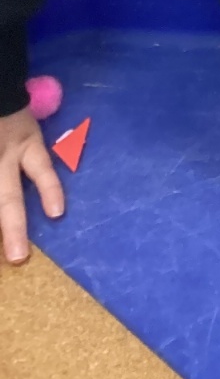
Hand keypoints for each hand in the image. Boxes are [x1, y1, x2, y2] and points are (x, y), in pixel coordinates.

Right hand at [0, 105, 64, 263]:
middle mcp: (4, 156)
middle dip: (13, 228)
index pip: (41, 169)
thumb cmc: (12, 121)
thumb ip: (35, 164)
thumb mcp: (28, 134)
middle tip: (17, 257)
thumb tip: (53, 206)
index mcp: (26, 145)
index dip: (49, 190)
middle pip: (8, 197)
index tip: (57, 214)